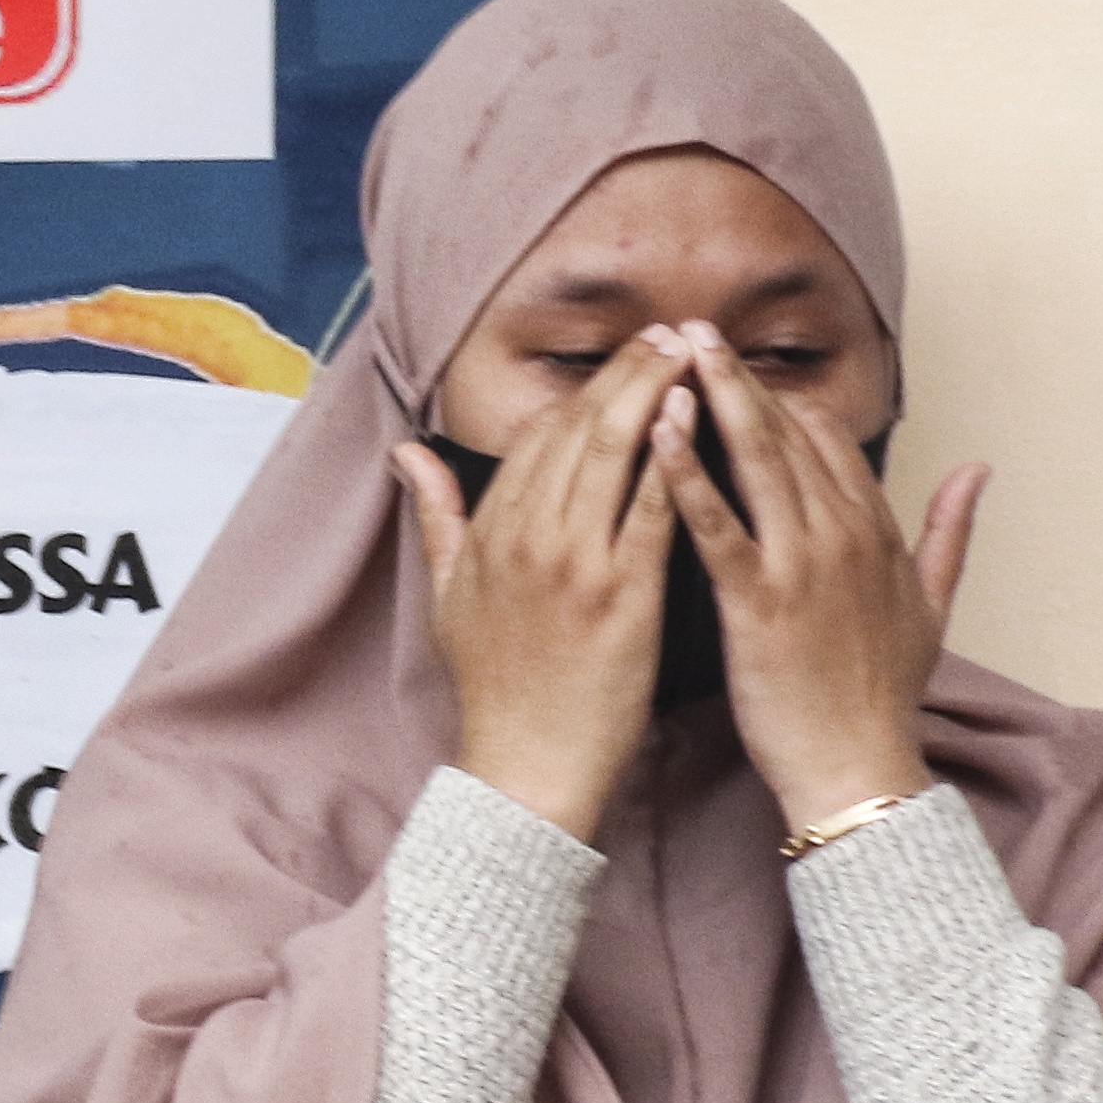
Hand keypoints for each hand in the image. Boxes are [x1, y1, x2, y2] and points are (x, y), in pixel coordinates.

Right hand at [387, 332, 688, 838]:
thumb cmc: (497, 691)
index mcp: (489, 534)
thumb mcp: (448, 597)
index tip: (626, 354)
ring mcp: (575, 563)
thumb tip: (405, 453)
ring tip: (695, 355)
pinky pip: (654, 507)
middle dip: (629, 370)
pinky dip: (675, 455)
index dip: (586, 388)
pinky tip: (698, 417)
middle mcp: (527, 538)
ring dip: (657, 392)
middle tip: (673, 332)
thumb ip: (436, 517)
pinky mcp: (623, 595)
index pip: (538, 436)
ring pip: (616, 451)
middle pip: (581, 427)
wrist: (526, 771)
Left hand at [650, 330, 986, 833]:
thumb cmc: (883, 697)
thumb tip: (978, 469)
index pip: (831, 438)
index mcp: (877, 534)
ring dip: (714, 400)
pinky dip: (685, 472)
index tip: (738, 368)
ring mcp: (803, 565)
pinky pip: (716, 523)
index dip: (782, 399)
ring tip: (672, 353)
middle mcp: (845, 536)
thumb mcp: (934, 608)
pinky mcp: (758, 601)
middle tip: (695, 327)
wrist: (860, 769)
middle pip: (790, 433)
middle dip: (740, 377)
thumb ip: (950, 532)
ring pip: (757, 460)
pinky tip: (657, 431)